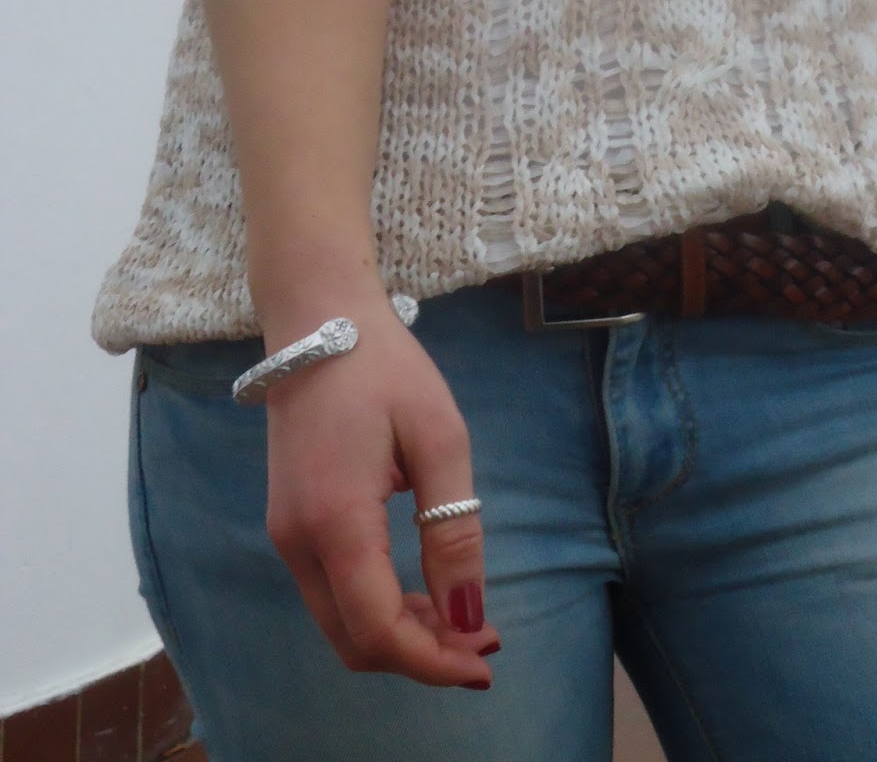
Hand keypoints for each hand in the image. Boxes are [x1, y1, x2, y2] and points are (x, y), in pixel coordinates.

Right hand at [261, 287, 500, 685]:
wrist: (319, 318)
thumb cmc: (385, 368)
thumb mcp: (439, 437)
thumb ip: (453, 528)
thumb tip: (469, 613)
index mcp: (334, 521)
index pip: (378, 629)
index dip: (433, 660)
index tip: (487, 660)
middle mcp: (297, 542)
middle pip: (353, 641)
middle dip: (420, 656)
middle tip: (483, 638)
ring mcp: (286, 534)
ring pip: (340, 623)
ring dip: (399, 635)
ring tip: (461, 617)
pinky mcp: (289, 523)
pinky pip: (331, 593)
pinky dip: (376, 608)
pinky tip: (420, 590)